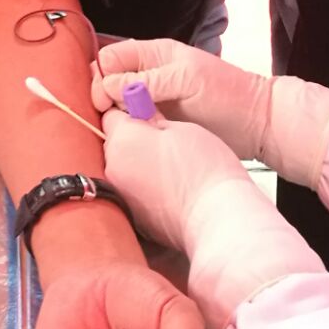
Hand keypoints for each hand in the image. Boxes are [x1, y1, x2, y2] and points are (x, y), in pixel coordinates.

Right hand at [91, 36, 272, 159]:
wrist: (256, 123)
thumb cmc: (227, 93)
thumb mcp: (188, 79)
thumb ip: (149, 81)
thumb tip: (110, 86)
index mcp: (153, 55)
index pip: (110, 58)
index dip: (101, 77)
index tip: (104, 100)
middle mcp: (147, 76)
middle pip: (108, 82)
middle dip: (102, 98)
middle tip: (111, 118)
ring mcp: (151, 101)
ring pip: (116, 105)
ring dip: (113, 117)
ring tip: (121, 130)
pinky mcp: (157, 124)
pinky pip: (131, 124)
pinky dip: (126, 130)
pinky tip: (129, 139)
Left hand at [104, 113, 322, 328]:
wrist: (217, 218)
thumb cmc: (205, 168)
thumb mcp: (180, 128)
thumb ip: (151, 119)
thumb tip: (140, 115)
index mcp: (122, 140)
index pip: (112, 114)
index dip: (131, 111)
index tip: (148, 113)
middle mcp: (112, 168)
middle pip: (115, 142)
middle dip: (133, 138)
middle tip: (165, 140)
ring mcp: (121, 194)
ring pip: (123, 167)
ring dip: (138, 162)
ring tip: (171, 166)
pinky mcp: (132, 215)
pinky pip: (132, 190)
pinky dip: (144, 185)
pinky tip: (169, 186)